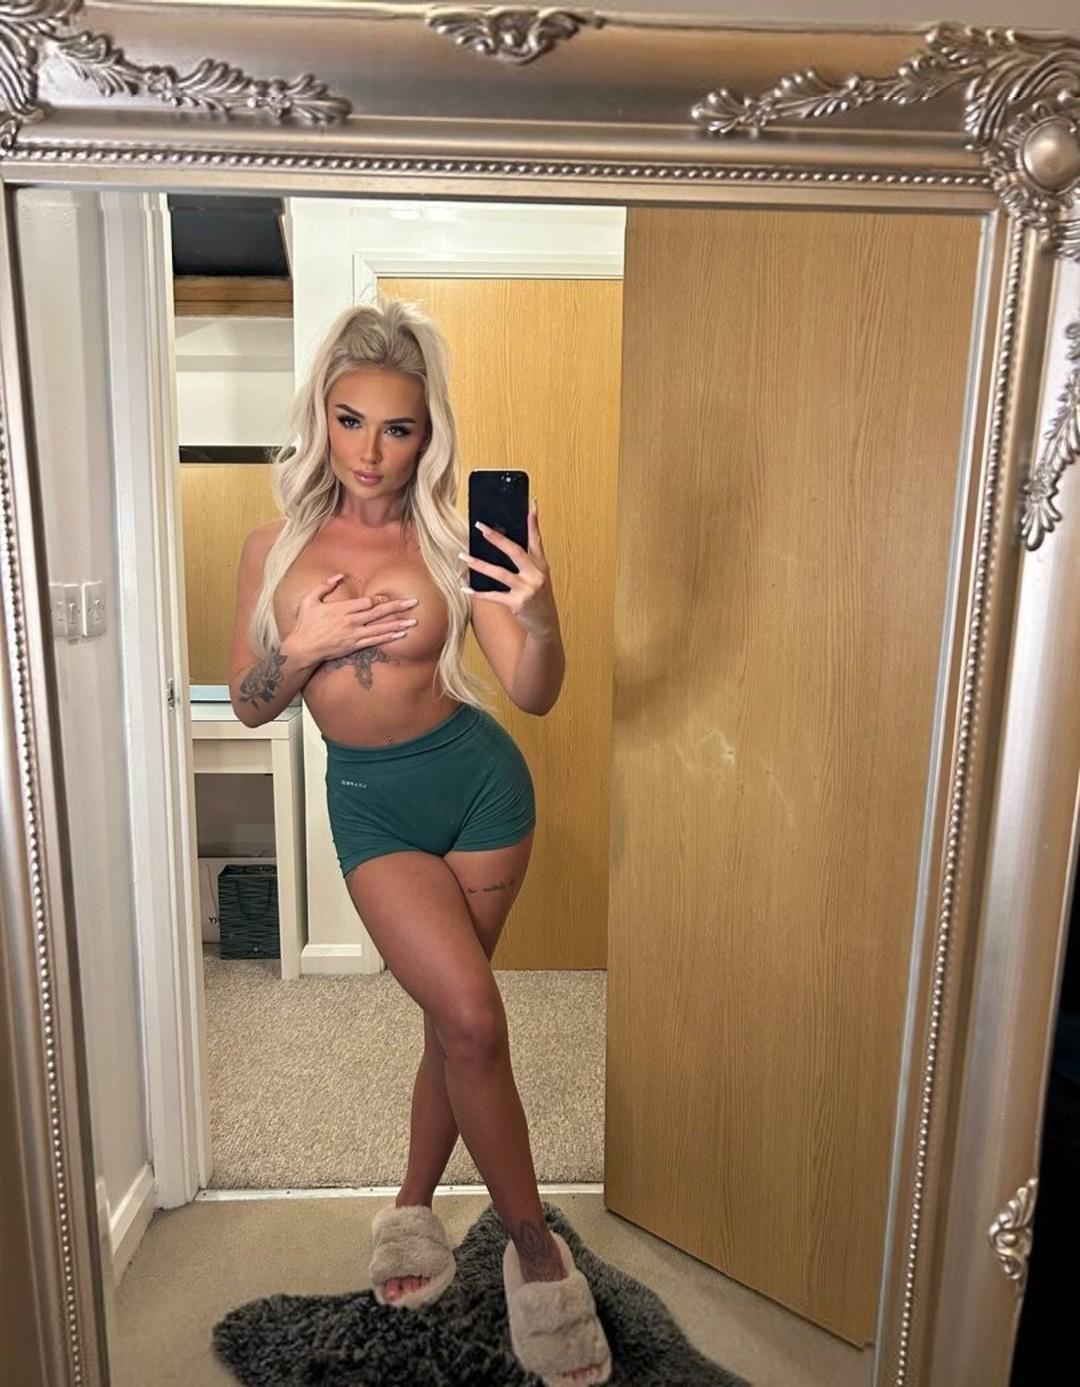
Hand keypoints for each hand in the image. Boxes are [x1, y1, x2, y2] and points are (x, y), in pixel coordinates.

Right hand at [282, 575, 418, 662]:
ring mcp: (354, 635)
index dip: (381, 599)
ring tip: (413, 621)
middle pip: (379, 613)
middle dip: (397, 607)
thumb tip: (340, 575)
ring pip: (381, 628)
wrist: (303, 648)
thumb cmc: (305, 623)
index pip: (367, 602)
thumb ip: (324, 585)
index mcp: (342, 609)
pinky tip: (400, 635)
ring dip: (398, 624)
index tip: (390, 598)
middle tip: (413, 603)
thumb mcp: (309, 600)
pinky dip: (389, 637)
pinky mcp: (355, 646)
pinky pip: (375, 641)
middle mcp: (351, 621)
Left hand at [459, 498, 558, 638]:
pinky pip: (493, 595)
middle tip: (480, 526)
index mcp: (541, 564)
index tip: (531, 504)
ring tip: (463, 555)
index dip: (533, 522)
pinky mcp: (517, 604)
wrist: (545, 623)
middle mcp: (536, 574)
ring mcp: (526, 589)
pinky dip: (478, 593)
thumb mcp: (538, 575)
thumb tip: (505, 541)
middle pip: (514, 551)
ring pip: (499, 573)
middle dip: (496, 538)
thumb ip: (527, 559)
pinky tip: (465, 588)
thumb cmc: (538, 596)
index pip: (537, 539)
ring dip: (478, 563)